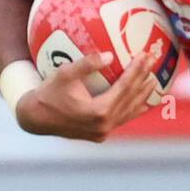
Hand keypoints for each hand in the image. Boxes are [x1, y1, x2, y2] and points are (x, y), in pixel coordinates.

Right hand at [16, 48, 165, 141]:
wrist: (36, 119)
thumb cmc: (48, 94)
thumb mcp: (64, 75)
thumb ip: (86, 65)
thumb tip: (109, 55)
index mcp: (98, 112)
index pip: (125, 88)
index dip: (137, 71)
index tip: (145, 56)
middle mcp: (104, 125)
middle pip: (131, 99)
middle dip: (144, 79)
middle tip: (154, 61)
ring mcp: (103, 132)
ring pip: (130, 112)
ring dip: (143, 95)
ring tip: (153, 80)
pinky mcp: (100, 135)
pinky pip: (122, 119)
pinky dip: (133, 109)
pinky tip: (143, 102)